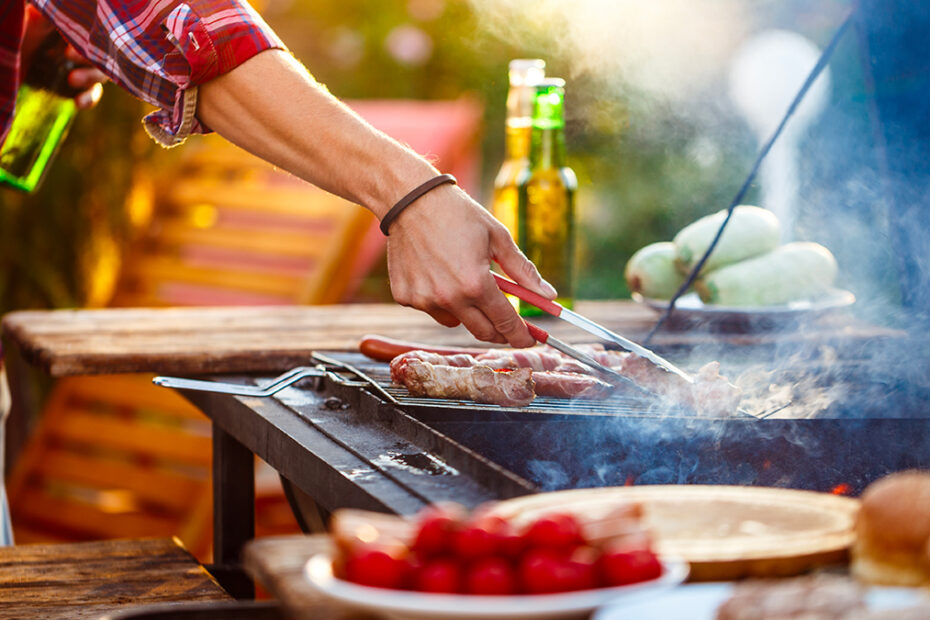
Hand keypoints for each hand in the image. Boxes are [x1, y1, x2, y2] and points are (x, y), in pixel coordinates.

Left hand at [22, 6, 105, 108]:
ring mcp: (83, 68)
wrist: (10, 69)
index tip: (70, 41)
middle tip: (68, 55)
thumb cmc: (18, 41)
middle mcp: (82, 47)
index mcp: (73, 28)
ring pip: (101, 73)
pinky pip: (93, 93)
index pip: (92, 31)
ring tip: (71, 80)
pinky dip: (89, 98)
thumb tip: (56, 14)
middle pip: (102, 52)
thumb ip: (43, 19)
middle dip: (88, 56)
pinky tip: (78, 102)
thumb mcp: (28, 26)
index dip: (87, 35)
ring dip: (90, 77)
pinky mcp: (79, 88)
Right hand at [386, 184, 556, 346]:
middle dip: (499, 332)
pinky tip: (436, 272)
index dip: (521, 335)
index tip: (530, 340)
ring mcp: (424, 300)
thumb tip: (549, 294)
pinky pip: (431, 308)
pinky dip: (439, 298)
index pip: (506, 322)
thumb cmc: (458, 214)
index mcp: (476, 284)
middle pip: (482, 331)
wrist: (411, 200)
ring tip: (463, 281)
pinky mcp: (406, 297)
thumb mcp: (497, 238)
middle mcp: (449, 298)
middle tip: (506, 325)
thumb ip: (523, 271)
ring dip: (466, 311)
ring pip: (454, 321)